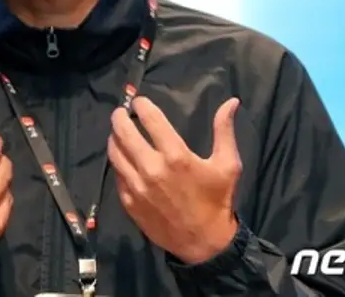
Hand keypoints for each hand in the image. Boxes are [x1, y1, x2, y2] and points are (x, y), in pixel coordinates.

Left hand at [108, 96, 241, 264]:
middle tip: (121, 113)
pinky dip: (117, 162)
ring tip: (118, 132)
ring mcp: (137, 186)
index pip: (150, 119)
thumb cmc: (217, 201)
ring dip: (114, 138)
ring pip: (115, 152)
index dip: (141, 105)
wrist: (204, 243)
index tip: (138, 101)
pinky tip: (122, 158)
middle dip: (119, 117)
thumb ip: (224, 130)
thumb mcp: (227, 165)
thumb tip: (230, 102)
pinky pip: (116, 174)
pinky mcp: (129, 201)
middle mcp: (152, 168)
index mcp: (176, 155)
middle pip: (123, 132)